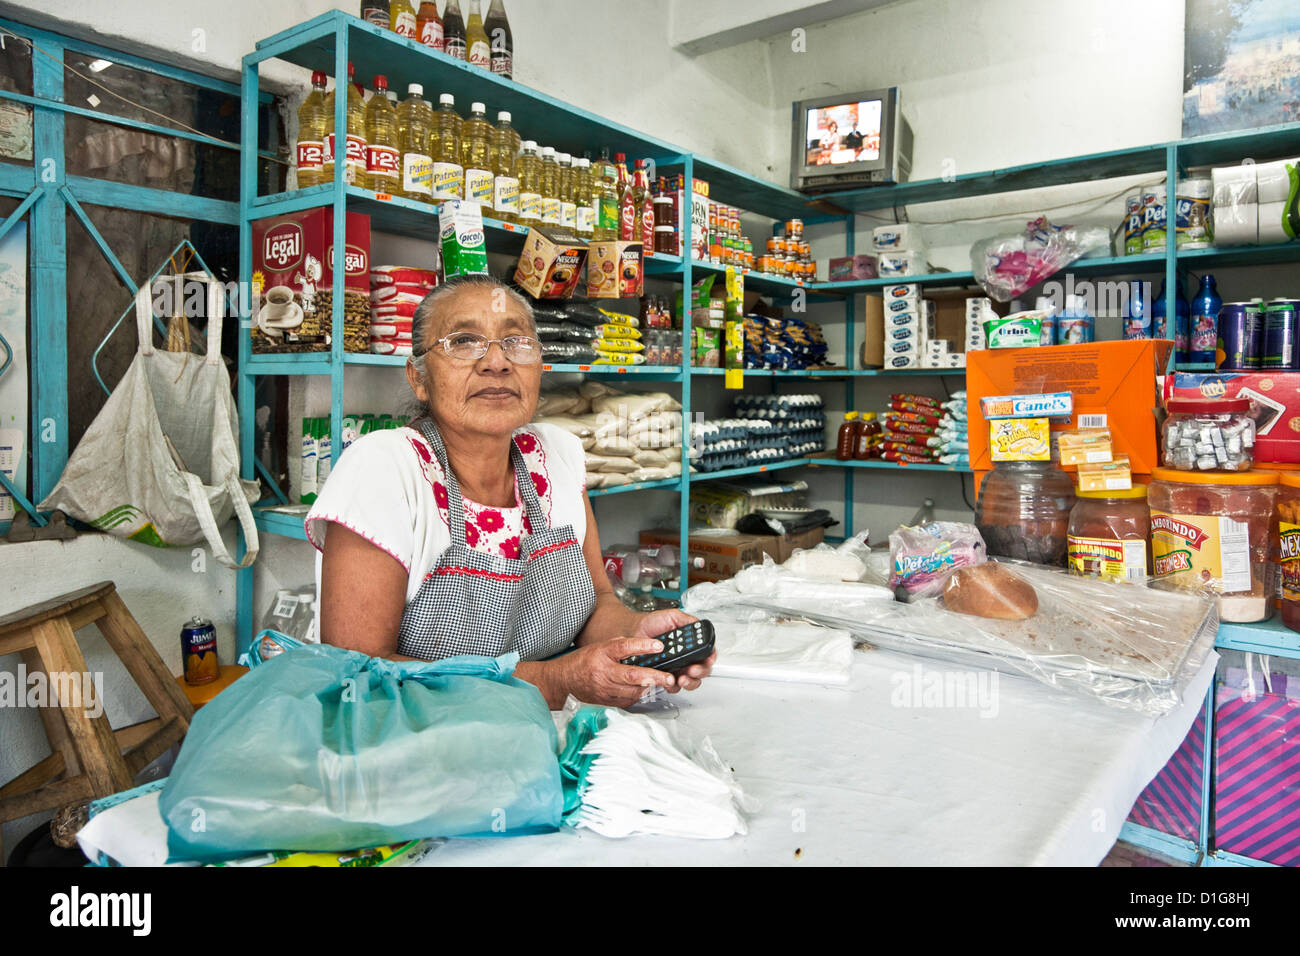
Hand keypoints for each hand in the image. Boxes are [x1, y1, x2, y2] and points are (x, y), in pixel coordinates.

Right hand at [550, 637, 677, 708]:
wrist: (563, 682)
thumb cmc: (581, 663)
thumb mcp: (598, 647)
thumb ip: (617, 646)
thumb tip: (640, 646)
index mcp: (601, 654)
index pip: (623, 647)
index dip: (642, 646)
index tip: (658, 646)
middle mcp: (603, 672)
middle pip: (632, 675)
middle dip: (653, 676)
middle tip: (668, 677)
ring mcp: (604, 689)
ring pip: (632, 690)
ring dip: (649, 687)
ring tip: (662, 683)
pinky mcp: (606, 701)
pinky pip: (627, 700)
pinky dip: (638, 695)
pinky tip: (644, 690)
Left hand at [632, 608, 714, 692]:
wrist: (632, 632)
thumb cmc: (651, 624)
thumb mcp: (672, 617)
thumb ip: (687, 620)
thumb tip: (699, 625)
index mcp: (691, 644)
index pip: (708, 653)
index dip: (710, 657)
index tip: (706, 660)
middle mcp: (686, 657)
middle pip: (703, 670)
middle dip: (700, 672)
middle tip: (692, 670)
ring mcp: (677, 668)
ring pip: (691, 681)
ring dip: (689, 682)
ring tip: (682, 678)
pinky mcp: (665, 677)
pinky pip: (673, 686)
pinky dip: (673, 686)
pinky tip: (669, 681)